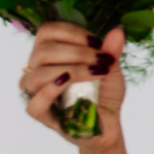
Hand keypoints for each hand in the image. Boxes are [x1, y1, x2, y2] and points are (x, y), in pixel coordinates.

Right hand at [18, 23, 126, 153]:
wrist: (107, 123)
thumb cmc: (104, 93)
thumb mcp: (110, 68)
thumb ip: (111, 50)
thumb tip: (118, 31)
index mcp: (49, 54)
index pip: (47, 31)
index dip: (73, 33)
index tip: (98, 43)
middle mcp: (36, 70)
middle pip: (44, 50)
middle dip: (78, 52)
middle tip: (103, 61)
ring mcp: (34, 92)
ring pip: (40, 73)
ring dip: (73, 69)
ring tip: (97, 73)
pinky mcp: (39, 113)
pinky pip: (35, 102)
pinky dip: (51, 90)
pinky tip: (67, 82)